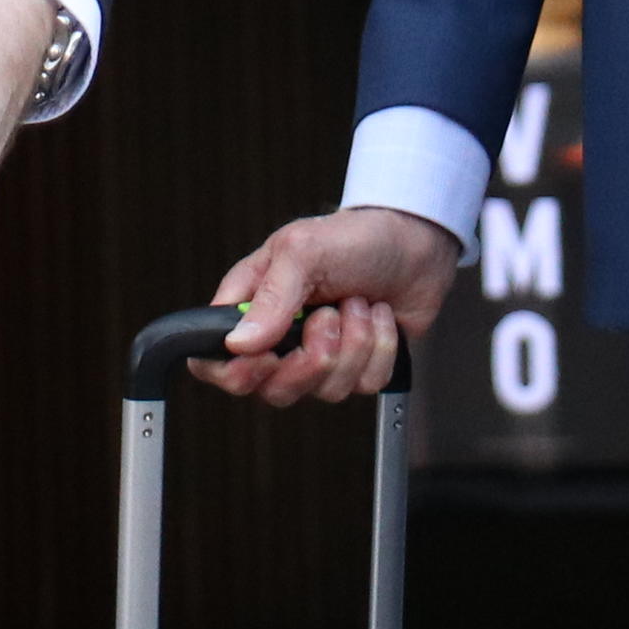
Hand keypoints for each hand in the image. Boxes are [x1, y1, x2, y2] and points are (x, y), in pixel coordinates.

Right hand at [193, 207, 460, 405]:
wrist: (413, 244)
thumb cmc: (352, 237)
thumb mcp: (303, 252)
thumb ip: (270, 298)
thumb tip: (239, 344)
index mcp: (251, 308)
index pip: (214, 362)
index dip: (233, 373)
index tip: (265, 357)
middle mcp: (281, 340)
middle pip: (272, 390)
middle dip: (310, 359)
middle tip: (327, 317)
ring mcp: (320, 357)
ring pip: (325, 391)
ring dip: (353, 343)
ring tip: (357, 302)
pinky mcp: (358, 368)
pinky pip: (365, 385)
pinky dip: (380, 348)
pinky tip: (378, 316)